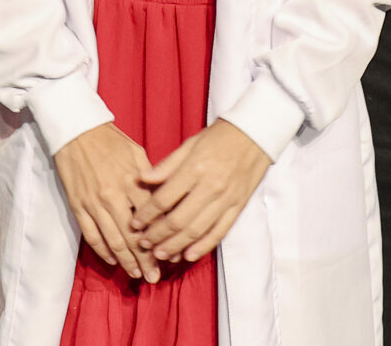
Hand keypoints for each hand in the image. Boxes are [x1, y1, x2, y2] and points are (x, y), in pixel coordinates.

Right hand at [52, 122, 161, 281]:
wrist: (76, 130)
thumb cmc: (110, 140)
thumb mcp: (137, 153)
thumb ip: (151, 179)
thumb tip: (165, 202)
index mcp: (132, 181)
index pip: (151, 218)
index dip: (161, 238)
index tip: (170, 253)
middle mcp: (114, 195)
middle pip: (133, 236)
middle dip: (145, 259)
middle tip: (155, 277)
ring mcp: (94, 203)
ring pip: (112, 240)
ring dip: (126, 261)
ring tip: (137, 275)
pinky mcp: (78, 206)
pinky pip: (91, 235)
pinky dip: (102, 251)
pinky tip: (112, 261)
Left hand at [132, 119, 270, 262]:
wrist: (255, 134)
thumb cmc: (219, 137)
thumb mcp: (190, 144)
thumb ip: (166, 165)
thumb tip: (142, 179)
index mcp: (194, 168)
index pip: (164, 198)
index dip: (147, 214)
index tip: (135, 223)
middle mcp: (210, 187)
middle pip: (178, 220)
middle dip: (157, 235)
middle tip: (143, 243)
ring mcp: (226, 199)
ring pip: (197, 230)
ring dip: (176, 246)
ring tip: (160, 254)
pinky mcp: (238, 207)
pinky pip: (219, 232)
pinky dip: (203, 246)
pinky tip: (188, 255)